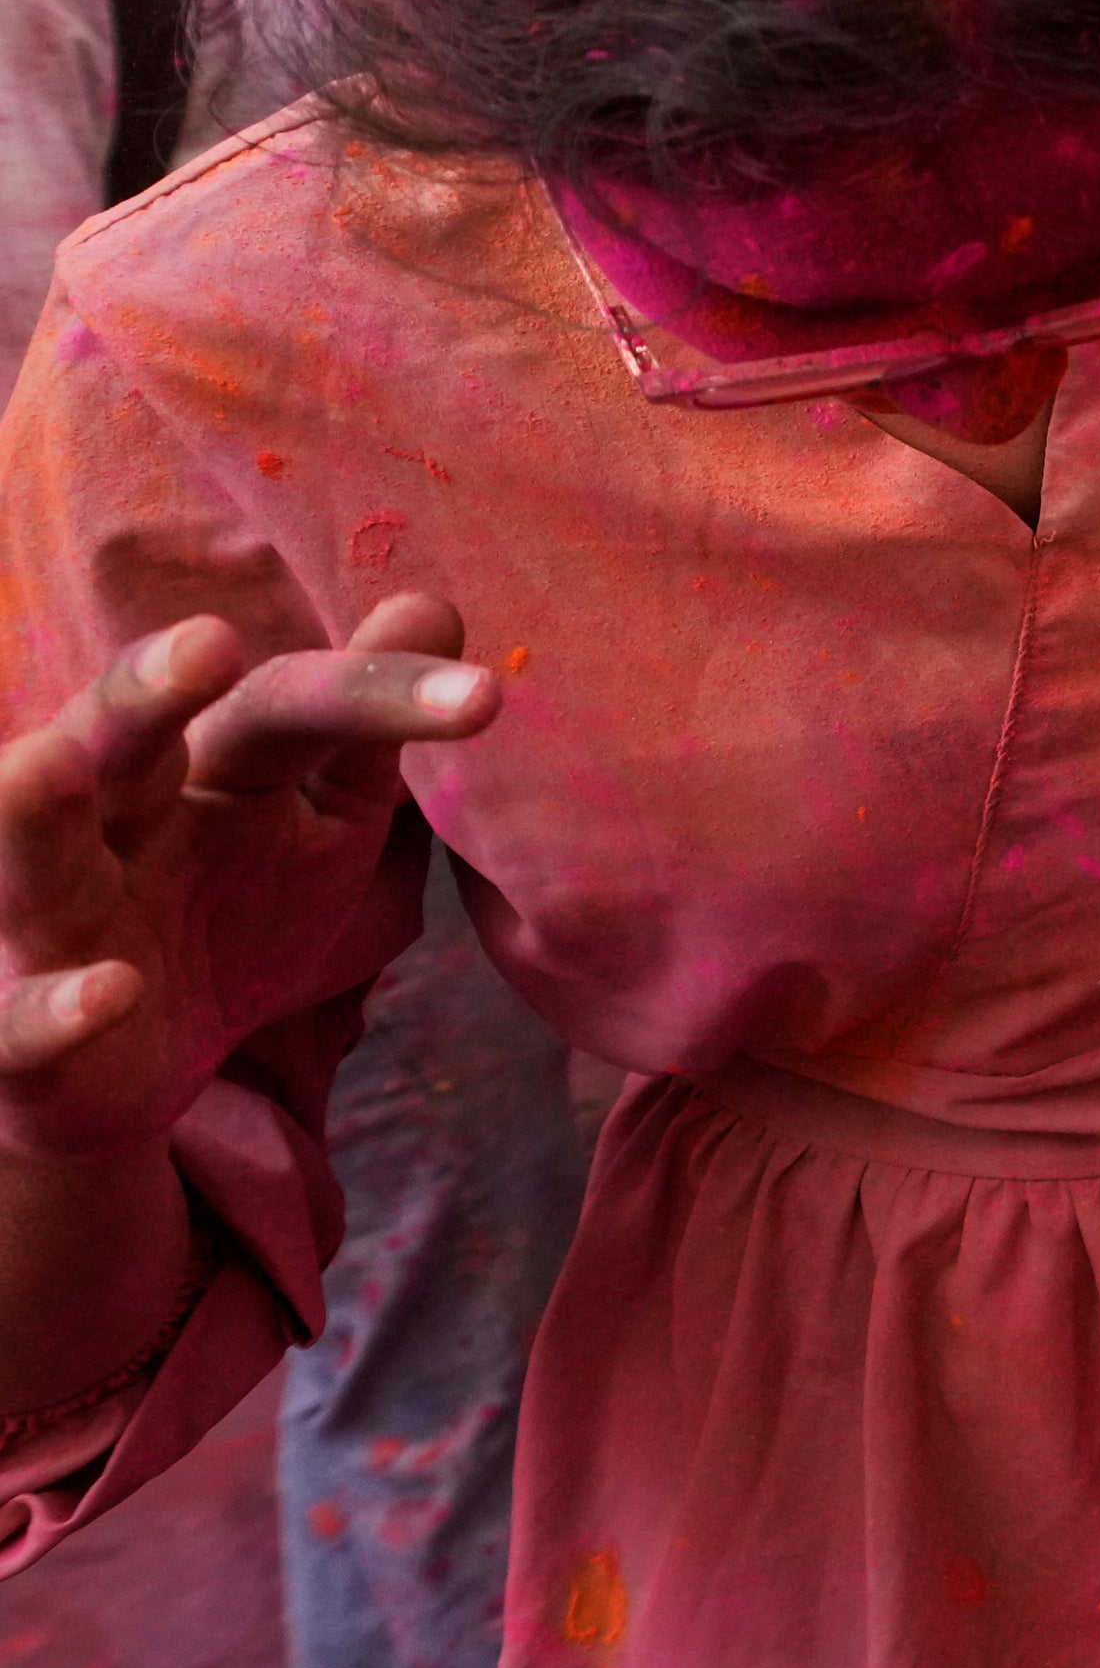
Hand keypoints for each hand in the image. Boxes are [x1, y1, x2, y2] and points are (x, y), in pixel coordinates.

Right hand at [0, 602, 489, 1166]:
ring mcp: (50, 921)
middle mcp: (108, 822)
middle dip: (145, 691)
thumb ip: (364, 723)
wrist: (132, 1068)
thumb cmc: (235, 912)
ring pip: (33, 854)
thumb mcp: (319, 817)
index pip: (284, 706)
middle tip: (206, 643)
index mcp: (194, 766)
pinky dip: (60, 1009)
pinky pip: (25, 1019)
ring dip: (37, 811)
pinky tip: (111, 993)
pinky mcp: (22, 1031)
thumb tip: (431, 600)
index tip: (486, 698)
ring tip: (46, 763)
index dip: (376, 692)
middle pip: (115, 740)